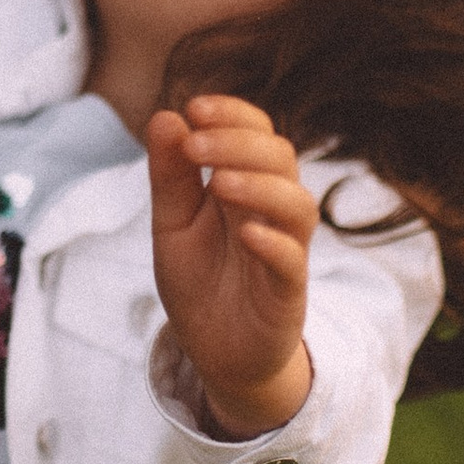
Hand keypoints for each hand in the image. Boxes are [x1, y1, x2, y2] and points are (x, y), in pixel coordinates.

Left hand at [146, 92, 315, 438]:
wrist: (218, 355)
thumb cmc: (200, 284)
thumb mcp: (172, 226)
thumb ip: (170, 177)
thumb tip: (166, 116)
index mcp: (244, 187)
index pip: (256, 133)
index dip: (233, 114)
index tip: (194, 107)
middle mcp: (270, 212)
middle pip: (280, 158)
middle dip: (239, 143)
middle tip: (196, 145)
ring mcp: (284, 251)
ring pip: (297, 204)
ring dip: (261, 186)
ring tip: (219, 182)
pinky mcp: (287, 294)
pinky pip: (293, 262)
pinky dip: (274, 243)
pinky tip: (246, 233)